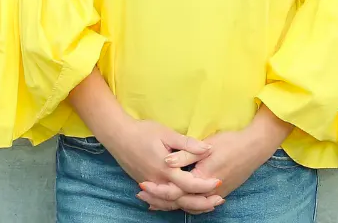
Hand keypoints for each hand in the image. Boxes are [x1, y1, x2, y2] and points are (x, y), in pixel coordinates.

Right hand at [103, 118, 224, 212]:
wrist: (118, 136)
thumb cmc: (143, 132)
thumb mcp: (167, 133)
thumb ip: (188, 143)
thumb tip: (208, 148)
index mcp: (166, 169)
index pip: (190, 184)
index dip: (206, 184)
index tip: (219, 181)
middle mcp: (158, 181)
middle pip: (182, 200)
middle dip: (201, 202)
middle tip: (218, 200)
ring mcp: (151, 185)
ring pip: (172, 203)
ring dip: (189, 205)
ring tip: (206, 205)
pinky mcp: (145, 184)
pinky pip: (162, 200)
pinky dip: (174, 204)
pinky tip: (183, 203)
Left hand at [138, 108, 290, 210]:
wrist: (254, 148)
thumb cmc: (230, 143)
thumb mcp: (207, 146)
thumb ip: (185, 154)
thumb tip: (166, 161)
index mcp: (202, 179)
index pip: (175, 191)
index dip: (158, 190)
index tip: (143, 186)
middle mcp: (208, 192)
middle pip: (180, 202)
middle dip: (160, 200)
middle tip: (142, 197)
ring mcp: (215, 194)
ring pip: (189, 205)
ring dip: (171, 204)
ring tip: (153, 202)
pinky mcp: (219, 192)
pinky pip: (198, 204)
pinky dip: (185, 203)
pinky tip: (177, 201)